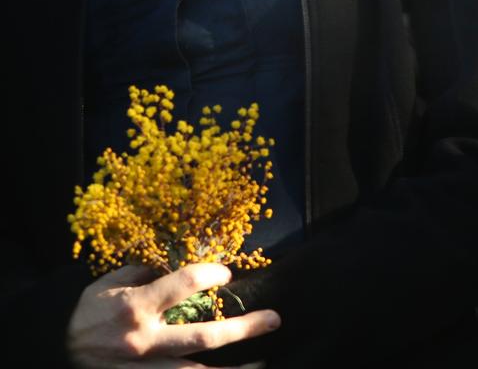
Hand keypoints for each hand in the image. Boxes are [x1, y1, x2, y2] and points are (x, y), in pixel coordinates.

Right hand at [66, 263, 279, 367]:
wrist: (55, 350)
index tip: (227, 272)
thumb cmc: (86, 311)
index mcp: (137, 306)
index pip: (184, 285)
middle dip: (243, 328)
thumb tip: (175, 267)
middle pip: (204, 337)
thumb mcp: (110, 282)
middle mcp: (146, 341)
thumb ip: (145, 274)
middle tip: (273, 319)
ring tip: (263, 361)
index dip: (211, 274)